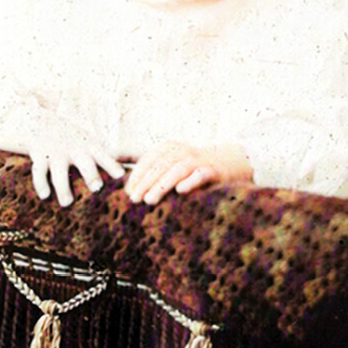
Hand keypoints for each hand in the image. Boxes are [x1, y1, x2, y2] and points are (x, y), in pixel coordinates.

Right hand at [27, 124, 124, 206]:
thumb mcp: (89, 141)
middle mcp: (73, 149)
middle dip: (90, 174)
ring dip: (63, 187)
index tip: (121, 175)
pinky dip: (41, 183)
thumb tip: (126, 175)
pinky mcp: (39, 156)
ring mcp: (56, 153)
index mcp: (88, 146)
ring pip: (59, 172)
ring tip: (67, 203)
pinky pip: (39, 171)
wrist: (41, 123)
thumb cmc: (72, 138)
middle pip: (83, 163)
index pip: (103, 156)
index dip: (112, 165)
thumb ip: (104, 158)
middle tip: (97, 187)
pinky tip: (45, 196)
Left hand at [125, 142, 252, 204]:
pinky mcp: (213, 170)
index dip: (138, 174)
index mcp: (169, 147)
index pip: (149, 158)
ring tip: (150, 200)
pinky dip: (190, 181)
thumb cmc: (193, 166)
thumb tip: (118, 171)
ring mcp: (198, 160)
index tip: (129, 190)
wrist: (229, 161)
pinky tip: (180, 191)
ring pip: (177, 171)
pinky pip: (201, 175)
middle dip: (146, 182)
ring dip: (162, 185)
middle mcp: (182, 151)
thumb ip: (146, 165)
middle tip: (134, 199)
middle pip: (160, 165)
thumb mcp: (169, 162)